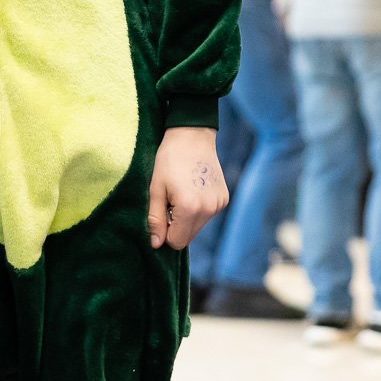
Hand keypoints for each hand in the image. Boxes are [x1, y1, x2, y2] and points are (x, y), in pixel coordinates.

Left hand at [147, 127, 228, 249]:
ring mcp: (219, 204)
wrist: (192, 136)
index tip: (162, 213)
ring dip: (187, 218)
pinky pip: (207, 216)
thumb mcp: (155, 189)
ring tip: (181, 194)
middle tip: (170, 202)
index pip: (176, 242)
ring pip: (198, 227)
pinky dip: (198, 210)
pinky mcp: (224, 199)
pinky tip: (193, 190)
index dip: (165, 232)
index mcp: (190, 208)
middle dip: (176, 226)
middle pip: (188, 237)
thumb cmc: (168, 160)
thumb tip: (155, 244)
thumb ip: (155, 219)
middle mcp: (208, 209)